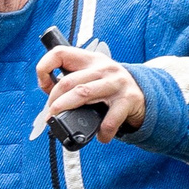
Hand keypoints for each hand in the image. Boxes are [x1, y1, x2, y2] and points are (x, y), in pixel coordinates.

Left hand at [32, 41, 147, 143]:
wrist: (144, 94)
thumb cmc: (112, 88)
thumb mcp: (93, 77)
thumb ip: (74, 82)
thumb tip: (51, 99)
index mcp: (90, 60)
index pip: (60, 53)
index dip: (45, 66)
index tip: (44, 84)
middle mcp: (103, 68)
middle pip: (69, 80)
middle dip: (54, 100)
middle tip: (51, 113)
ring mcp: (116, 82)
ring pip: (83, 94)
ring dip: (66, 109)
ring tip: (60, 121)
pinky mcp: (128, 99)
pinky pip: (109, 119)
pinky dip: (103, 131)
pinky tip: (101, 136)